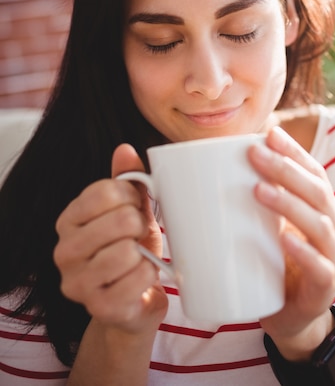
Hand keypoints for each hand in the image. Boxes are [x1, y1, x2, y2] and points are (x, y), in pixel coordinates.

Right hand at [54, 144, 167, 334]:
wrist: (132, 302)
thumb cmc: (130, 249)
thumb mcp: (129, 210)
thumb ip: (127, 180)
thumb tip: (124, 149)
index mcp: (68, 219)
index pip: (105, 190)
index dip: (132, 195)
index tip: (136, 205)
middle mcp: (64, 250)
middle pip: (121, 219)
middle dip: (140, 226)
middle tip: (138, 235)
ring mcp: (77, 282)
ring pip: (128, 251)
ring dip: (144, 253)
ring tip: (139, 257)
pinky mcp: (98, 307)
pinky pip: (137, 277)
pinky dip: (149, 274)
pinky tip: (142, 276)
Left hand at [248, 127, 334, 359]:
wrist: (290, 316)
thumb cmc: (275, 263)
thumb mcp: (265, 227)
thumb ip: (252, 201)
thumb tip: (200, 171)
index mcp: (322, 208)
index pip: (314, 172)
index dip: (294, 152)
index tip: (269, 133)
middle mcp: (334, 228)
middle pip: (317, 192)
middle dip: (285, 170)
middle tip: (254, 155)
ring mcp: (334, 258)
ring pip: (319, 225)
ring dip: (289, 204)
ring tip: (260, 190)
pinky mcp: (325, 288)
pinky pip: (320, 267)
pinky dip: (303, 252)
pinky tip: (285, 238)